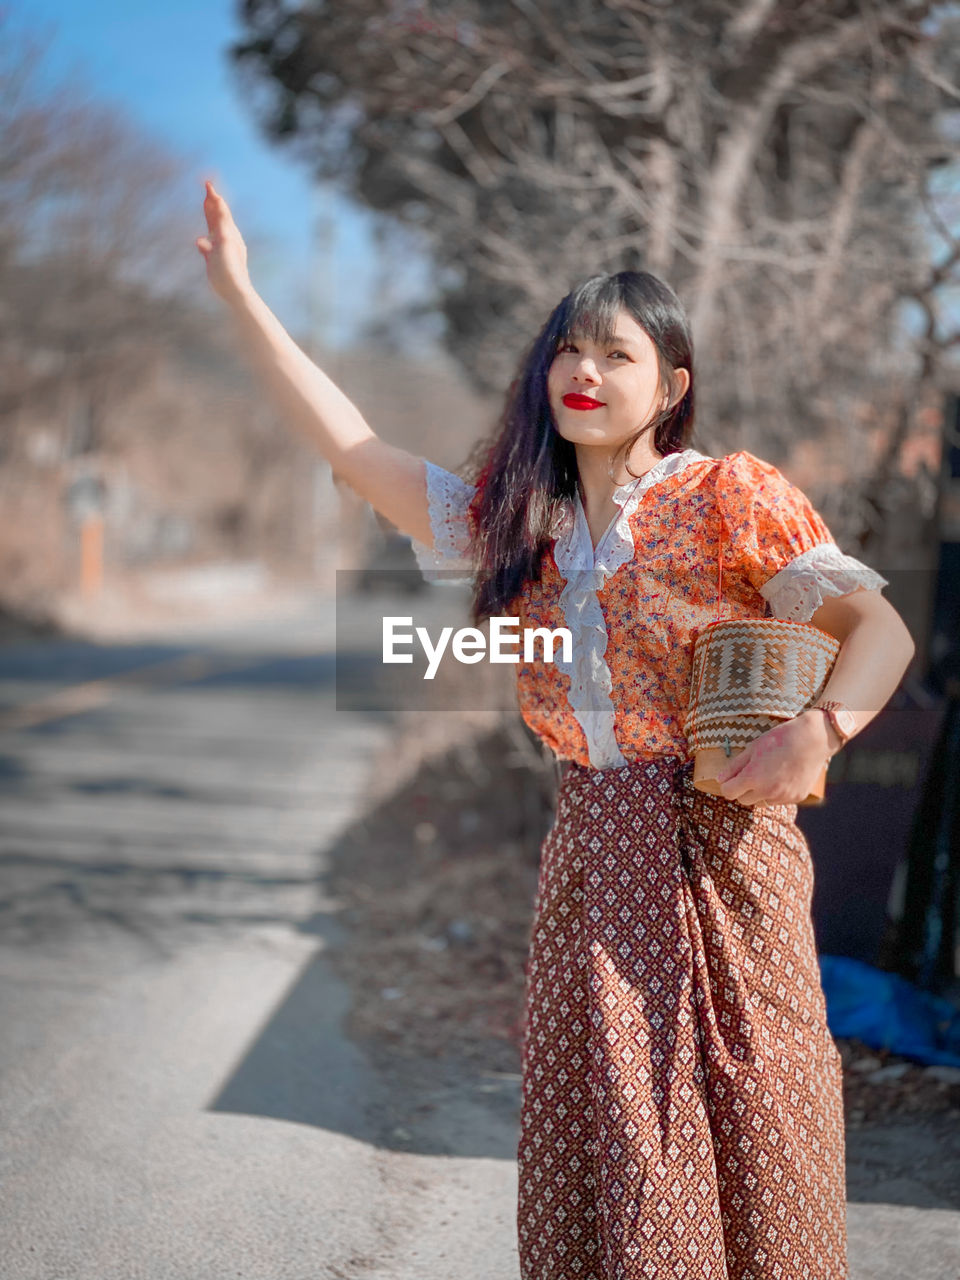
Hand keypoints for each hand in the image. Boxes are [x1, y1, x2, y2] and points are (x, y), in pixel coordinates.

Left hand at [195, 180, 251, 304]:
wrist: (236, 290)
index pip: (215, 220)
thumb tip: (199, 241)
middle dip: (212, 198)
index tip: (206, 196)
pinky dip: (220, 209)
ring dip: (216, 199)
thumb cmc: (225, 280)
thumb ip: (206, 251)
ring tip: (210, 187)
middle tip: (206, 182)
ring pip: (222, 214)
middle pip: (218, 214)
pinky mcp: (227, 241)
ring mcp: (229, 238)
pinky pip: (223, 221)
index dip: (210, 207)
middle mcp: (228, 237)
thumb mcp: (212, 263)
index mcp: (223, 241)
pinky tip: (217, 198)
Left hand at [713, 710, 832, 806]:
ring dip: (760, 793)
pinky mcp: (796, 798)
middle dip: (743, 790)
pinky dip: (777, 793)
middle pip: (743, 800)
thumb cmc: (779, 739)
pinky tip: (783, 776)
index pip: (728, 793)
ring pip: (761, 802)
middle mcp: (767, 791)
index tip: (732, 779)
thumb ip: (734, 767)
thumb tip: (719, 780)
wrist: (812, 739)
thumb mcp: (753, 748)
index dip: (728, 786)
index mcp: (753, 778)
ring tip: (769, 773)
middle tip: (751, 773)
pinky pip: (778, 801)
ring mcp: (783, 796)